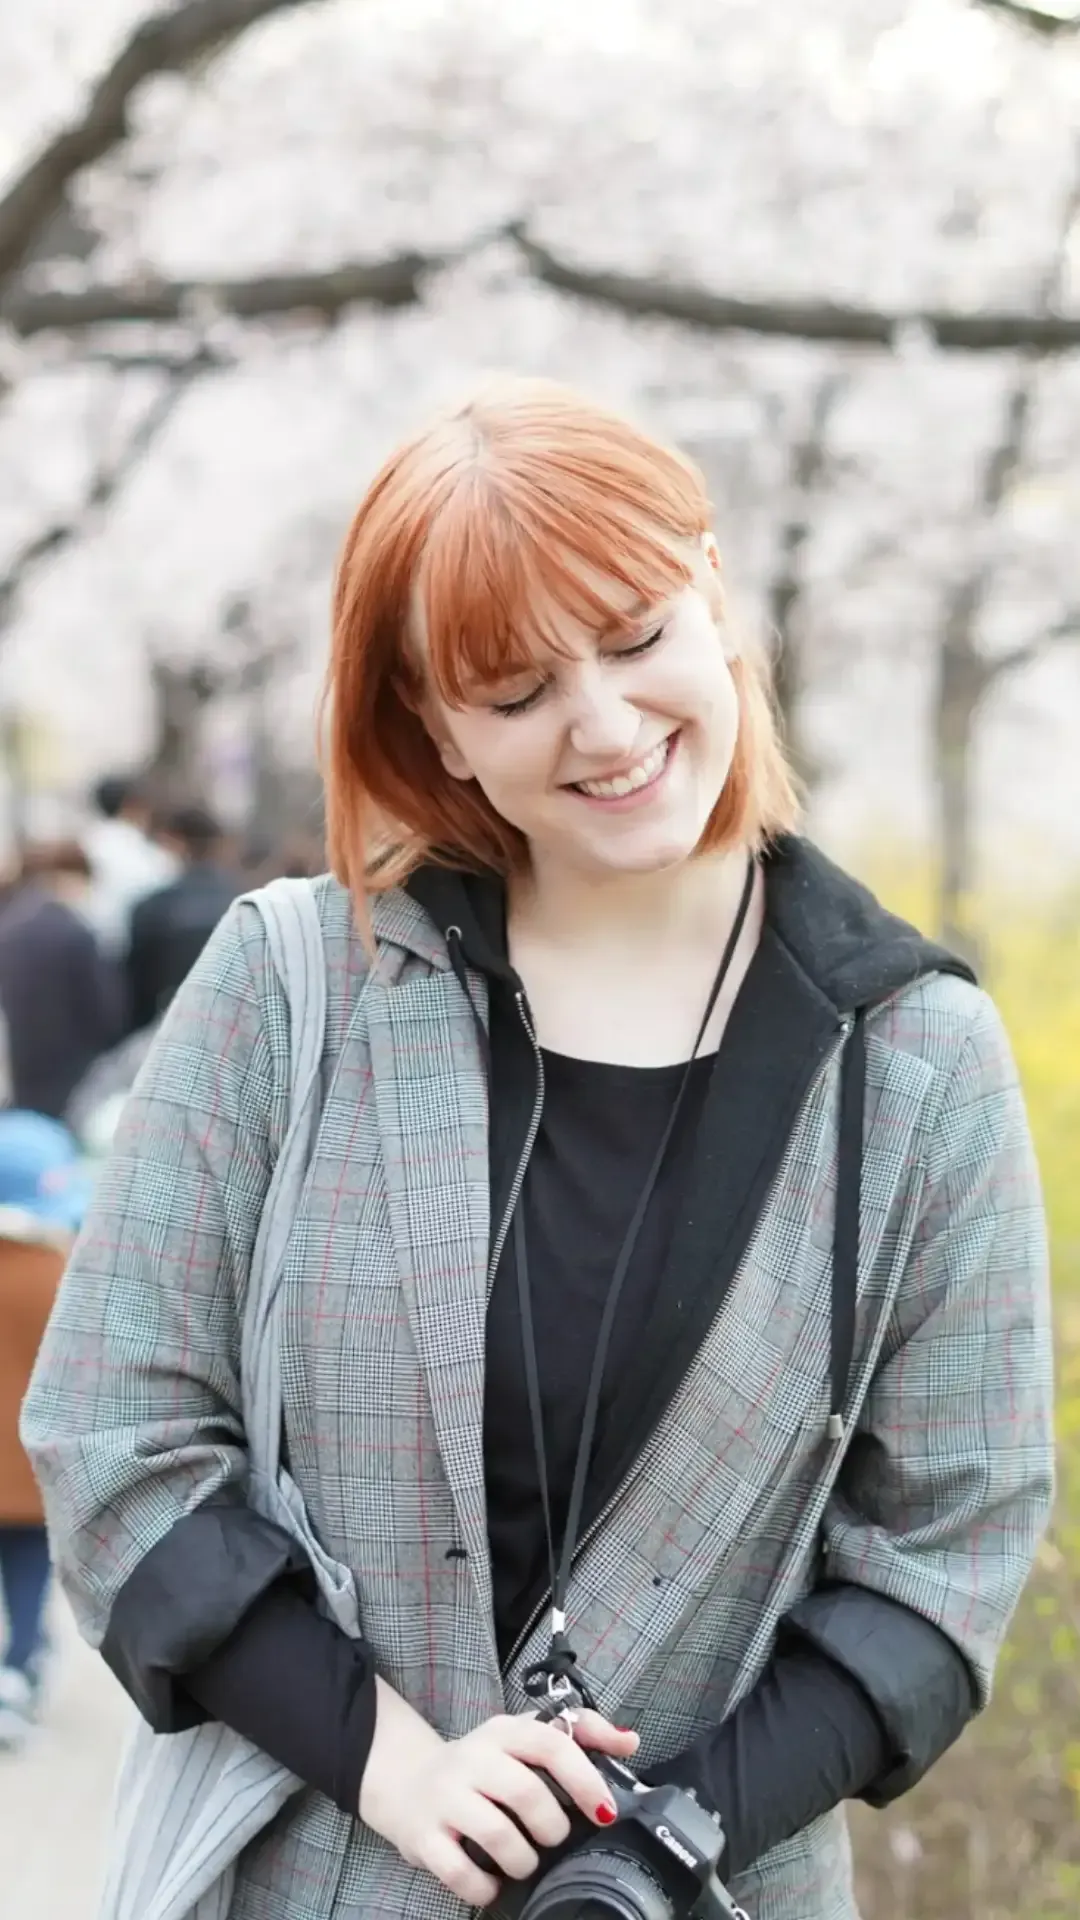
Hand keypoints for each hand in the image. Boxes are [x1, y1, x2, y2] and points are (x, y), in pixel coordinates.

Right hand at [359, 1679, 638, 1907]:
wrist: (407, 1782)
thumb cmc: (482, 1765)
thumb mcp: (524, 1738)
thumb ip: (579, 1734)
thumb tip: (630, 1741)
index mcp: (503, 1733)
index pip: (551, 1744)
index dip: (584, 1779)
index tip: (604, 1812)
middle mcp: (472, 1759)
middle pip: (527, 1793)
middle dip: (552, 1828)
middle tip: (553, 1838)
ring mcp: (445, 1798)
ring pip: (497, 1835)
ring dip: (523, 1860)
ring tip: (525, 1861)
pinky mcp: (424, 1837)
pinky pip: (460, 1871)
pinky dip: (485, 1886)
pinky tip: (493, 1883)